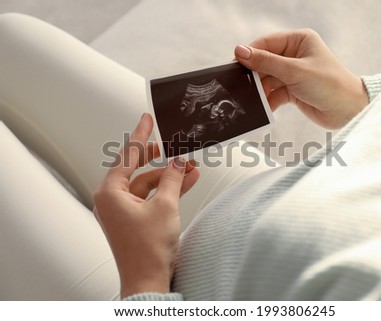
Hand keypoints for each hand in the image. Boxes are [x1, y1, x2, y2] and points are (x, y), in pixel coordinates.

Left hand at [93, 113, 199, 297]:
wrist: (147, 280)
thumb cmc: (148, 250)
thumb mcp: (165, 207)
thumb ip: (172, 179)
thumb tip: (177, 161)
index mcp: (110, 192)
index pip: (127, 155)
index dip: (141, 135)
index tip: (147, 119)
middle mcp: (111, 199)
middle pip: (136, 168)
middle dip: (158, 158)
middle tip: (172, 145)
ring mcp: (121, 209)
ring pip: (147, 183)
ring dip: (168, 177)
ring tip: (190, 168)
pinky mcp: (132, 218)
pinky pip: (149, 197)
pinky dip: (166, 191)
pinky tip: (185, 182)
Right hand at [235, 29, 368, 128]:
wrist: (349, 111)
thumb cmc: (330, 84)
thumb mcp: (295, 71)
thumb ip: (266, 62)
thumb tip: (240, 51)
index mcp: (299, 41)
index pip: (267, 43)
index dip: (250, 54)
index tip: (235, 65)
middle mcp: (295, 55)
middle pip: (265, 62)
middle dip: (254, 75)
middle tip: (240, 85)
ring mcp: (293, 73)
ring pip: (268, 80)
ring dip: (260, 90)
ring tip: (252, 99)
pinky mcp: (293, 91)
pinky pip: (274, 93)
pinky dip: (268, 100)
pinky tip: (263, 107)